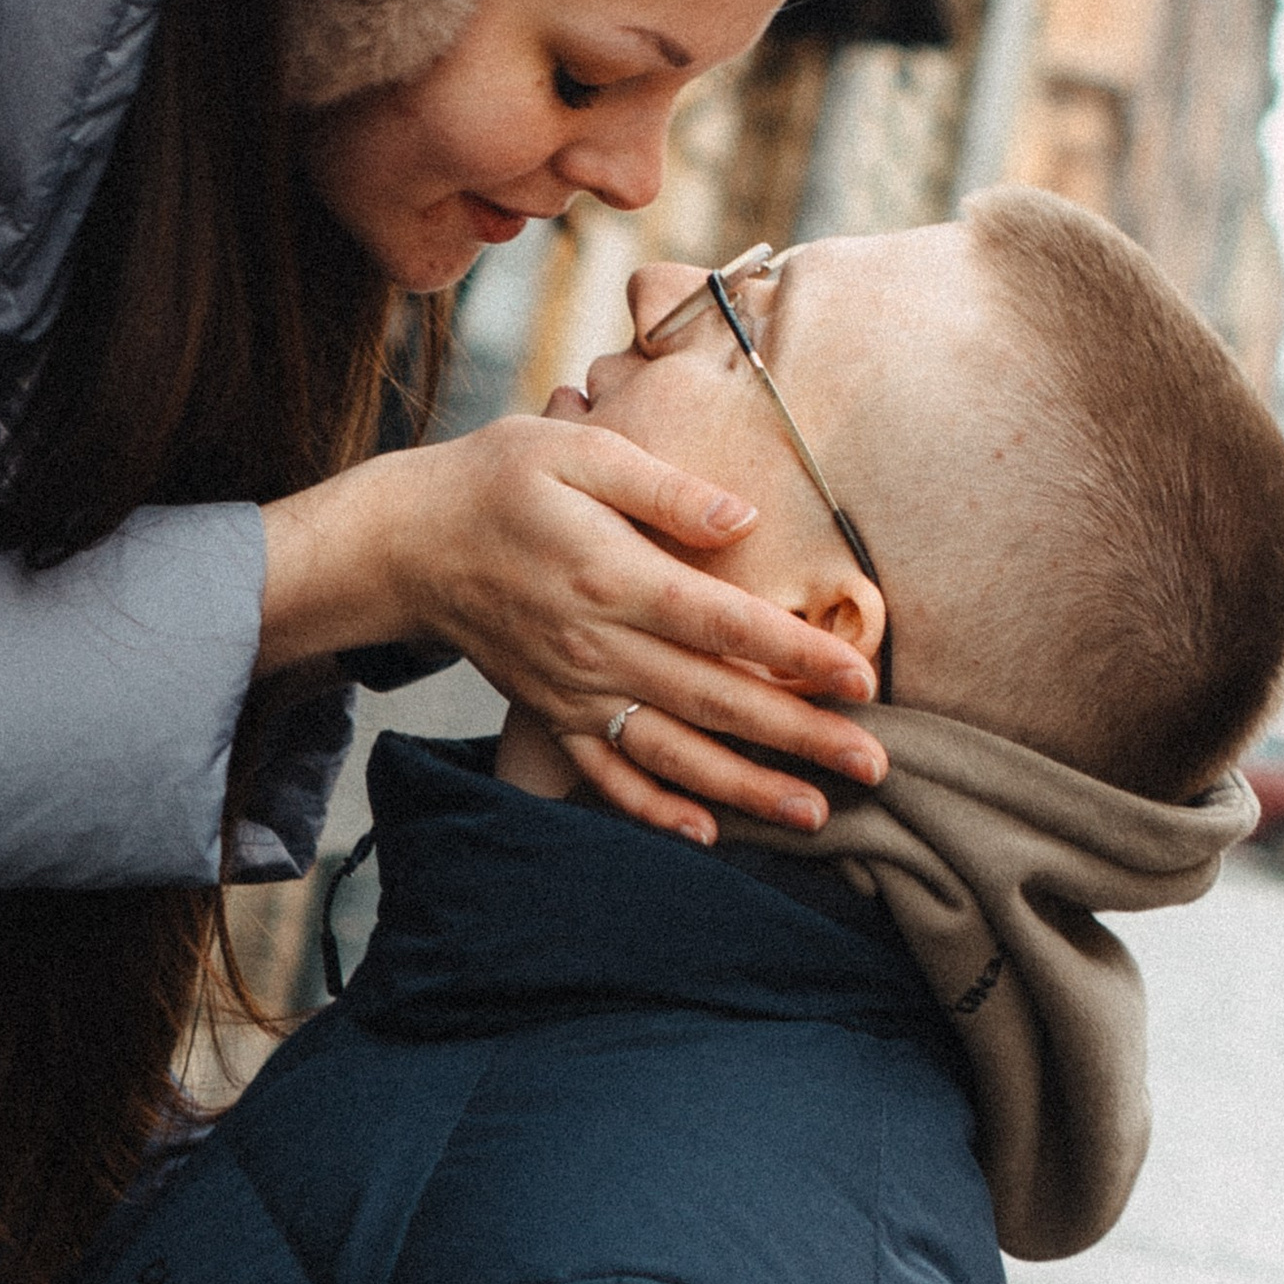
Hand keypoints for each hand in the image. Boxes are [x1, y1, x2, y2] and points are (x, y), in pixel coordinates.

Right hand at [259, 417, 884, 846]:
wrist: (407, 541)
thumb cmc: (500, 479)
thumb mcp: (578, 450)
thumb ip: (662, 487)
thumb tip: (742, 517)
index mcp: (612, 575)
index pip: (723, 623)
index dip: (795, 654)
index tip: (860, 678)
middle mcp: (596, 645)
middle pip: (713, 699)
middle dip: (799, 736)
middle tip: (875, 764)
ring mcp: (572, 689)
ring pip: (672, 751)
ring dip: (747, 787)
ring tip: (818, 813)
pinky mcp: (550, 712)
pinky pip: (606, 774)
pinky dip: (655, 810)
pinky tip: (709, 833)